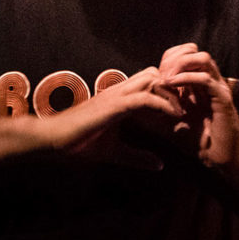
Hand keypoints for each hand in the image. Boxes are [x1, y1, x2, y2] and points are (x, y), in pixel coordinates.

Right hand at [35, 65, 184, 160]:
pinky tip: (173, 117)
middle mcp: (118, 91)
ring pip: (152, 79)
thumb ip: (137, 157)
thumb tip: (160, 165)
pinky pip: (145, 98)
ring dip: (171, 93)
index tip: (183, 109)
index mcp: (119, 98)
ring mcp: (116, 95)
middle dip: (173, 87)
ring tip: (182, 112)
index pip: (150, 82)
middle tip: (187, 106)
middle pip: (155, 74)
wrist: (51, 140)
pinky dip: (162, 104)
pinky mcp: (113, 106)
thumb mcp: (115, 152)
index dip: (168, 91)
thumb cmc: (78, 144)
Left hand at [157, 43, 238, 168]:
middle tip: (160, 73)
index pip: (184, 54)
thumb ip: (157, 109)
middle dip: (173, 58)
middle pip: (194, 51)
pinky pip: (206, 79)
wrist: (218, 159)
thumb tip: (135, 103)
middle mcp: (211, 81)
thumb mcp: (170, 122)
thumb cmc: (197, 142)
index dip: (168, 59)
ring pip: (203, 59)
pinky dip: (186, 78)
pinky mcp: (223, 99)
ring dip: (180, 64)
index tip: (154, 75)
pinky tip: (172, 85)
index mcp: (199, 83)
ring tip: (165, 77)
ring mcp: (218, 88)